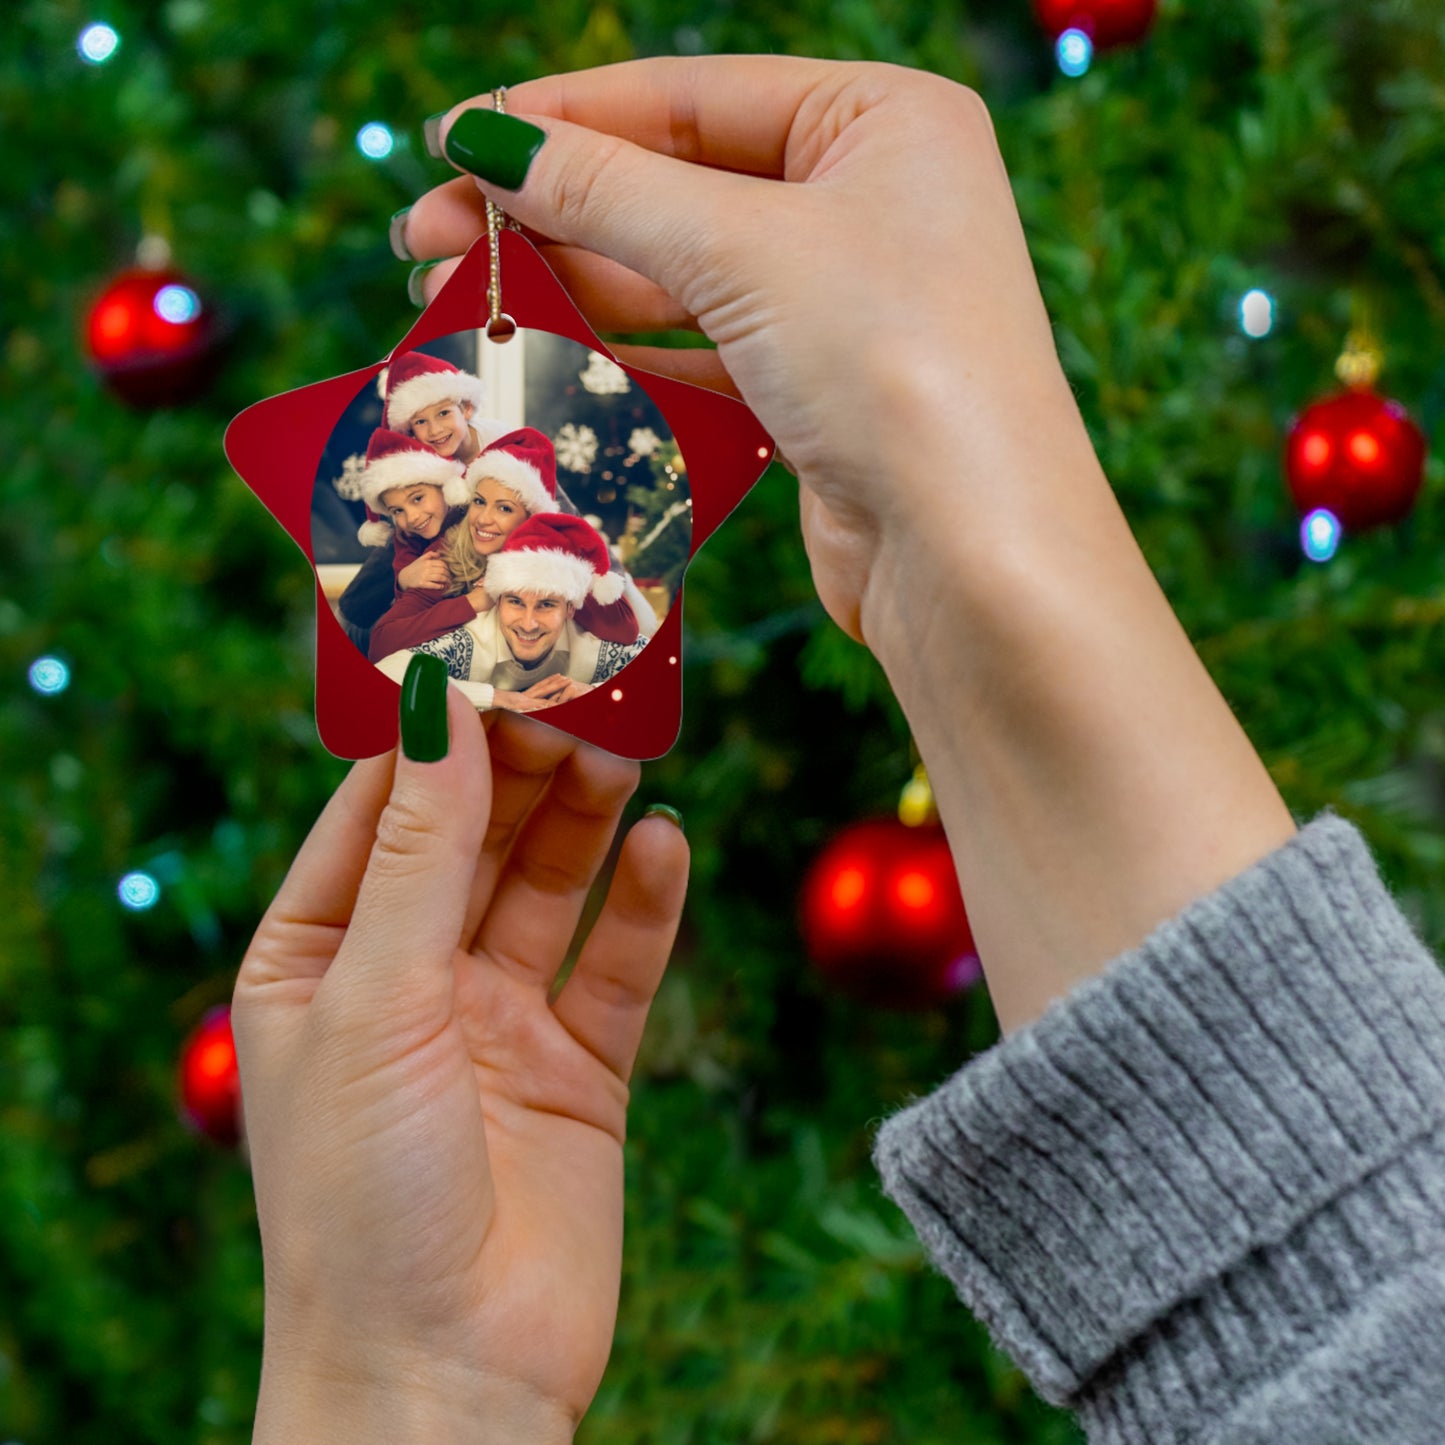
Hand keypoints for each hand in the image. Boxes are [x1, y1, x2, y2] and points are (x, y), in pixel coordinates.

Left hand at [234, 697, 688, 1441]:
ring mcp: (498, 1022)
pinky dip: (644, 905)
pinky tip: (667, 845)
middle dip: (522, 762)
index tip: (487, 645)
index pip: (378, 808)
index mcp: (320, 957)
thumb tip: (438, 703)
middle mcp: (408, 978)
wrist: (446, 1380)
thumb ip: (420, 850)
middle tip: (580, 686)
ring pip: (550, 885)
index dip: (432, 728)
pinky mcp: (580, 1068)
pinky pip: (617, 964)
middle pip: (475, 835)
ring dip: (585, 817)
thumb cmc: (363, 1198)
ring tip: (626, 748)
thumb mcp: (377, 999)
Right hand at [397, 552, 451, 590]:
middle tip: (450, 577)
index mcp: (427, 562)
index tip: (449, 571)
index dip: (447, 568)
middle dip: (448, 575)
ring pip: (440, 578)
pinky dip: (440, 586)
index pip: (442, 564)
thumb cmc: (414, 568)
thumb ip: (430, 554)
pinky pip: (434, 585)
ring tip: (448, 582)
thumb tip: (439, 554)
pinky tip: (442, 586)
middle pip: (442, 571)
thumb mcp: (420, 559)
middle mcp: (426, 568)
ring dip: (446, 580)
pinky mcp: (422, 584)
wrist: (404, 577)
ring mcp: (424, 576)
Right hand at [401, 59, 1295, 1036]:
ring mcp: (846, 302)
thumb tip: (486, 138)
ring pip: (681, 276)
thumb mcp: (742, 250)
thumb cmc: (895, 365)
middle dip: (550, 209)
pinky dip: (624, 354)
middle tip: (428, 235)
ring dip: (574, 285)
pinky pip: (702, 352)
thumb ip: (606, 190)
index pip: (689, 95)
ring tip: (461, 295)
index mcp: (881, 121)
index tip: (452, 142)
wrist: (973, 556)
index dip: (562, 118)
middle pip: (677, 184)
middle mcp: (870, 201)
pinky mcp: (819, 392)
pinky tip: (543, 355)